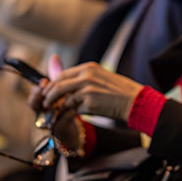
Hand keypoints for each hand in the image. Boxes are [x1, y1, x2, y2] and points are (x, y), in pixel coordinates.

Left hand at [29, 61, 143, 121]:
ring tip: (67, 110)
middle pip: (59, 85)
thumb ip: (81, 78)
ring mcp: (87, 89)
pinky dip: (79, 112)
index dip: (53, 84)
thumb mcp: (100, 77)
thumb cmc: (119, 90)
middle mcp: (86, 76)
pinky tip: (89, 111)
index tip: (48, 91)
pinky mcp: (90, 103)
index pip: (63, 74)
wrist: (135, 101)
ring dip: (65, 106)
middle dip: (50, 95)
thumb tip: (59, 79)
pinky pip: (77, 110)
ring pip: (66, 99)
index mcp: (89, 67)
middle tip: (46, 103)